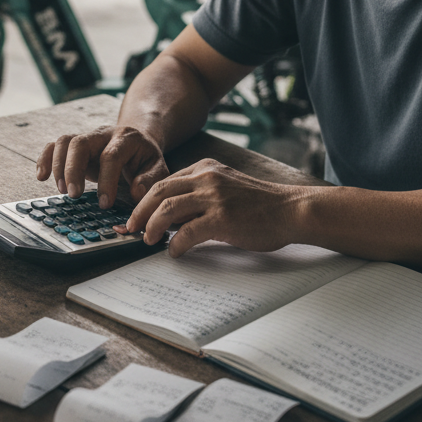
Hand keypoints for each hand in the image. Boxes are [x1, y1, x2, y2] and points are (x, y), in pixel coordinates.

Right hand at [36, 125, 169, 208]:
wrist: (137, 140)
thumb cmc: (145, 158)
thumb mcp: (157, 168)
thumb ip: (150, 180)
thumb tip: (135, 192)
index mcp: (126, 139)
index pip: (110, 156)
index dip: (106, 180)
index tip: (104, 204)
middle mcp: (103, 134)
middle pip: (81, 143)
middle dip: (73, 170)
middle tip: (73, 196)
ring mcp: (86, 137)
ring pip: (65, 141)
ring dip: (59, 166)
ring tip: (63, 191)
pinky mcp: (74, 145)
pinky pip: (54, 145)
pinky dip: (44, 159)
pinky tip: (42, 177)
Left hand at [120, 158, 310, 256]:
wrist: (290, 210)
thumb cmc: (260, 205)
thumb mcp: (225, 188)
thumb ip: (198, 197)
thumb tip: (170, 219)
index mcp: (205, 169)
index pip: (164, 181)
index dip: (144, 200)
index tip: (134, 217)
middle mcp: (207, 177)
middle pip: (159, 191)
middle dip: (140, 212)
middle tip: (131, 229)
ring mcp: (214, 196)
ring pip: (168, 208)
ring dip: (152, 226)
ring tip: (148, 240)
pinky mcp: (222, 218)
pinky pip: (188, 231)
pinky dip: (176, 244)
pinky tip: (174, 252)